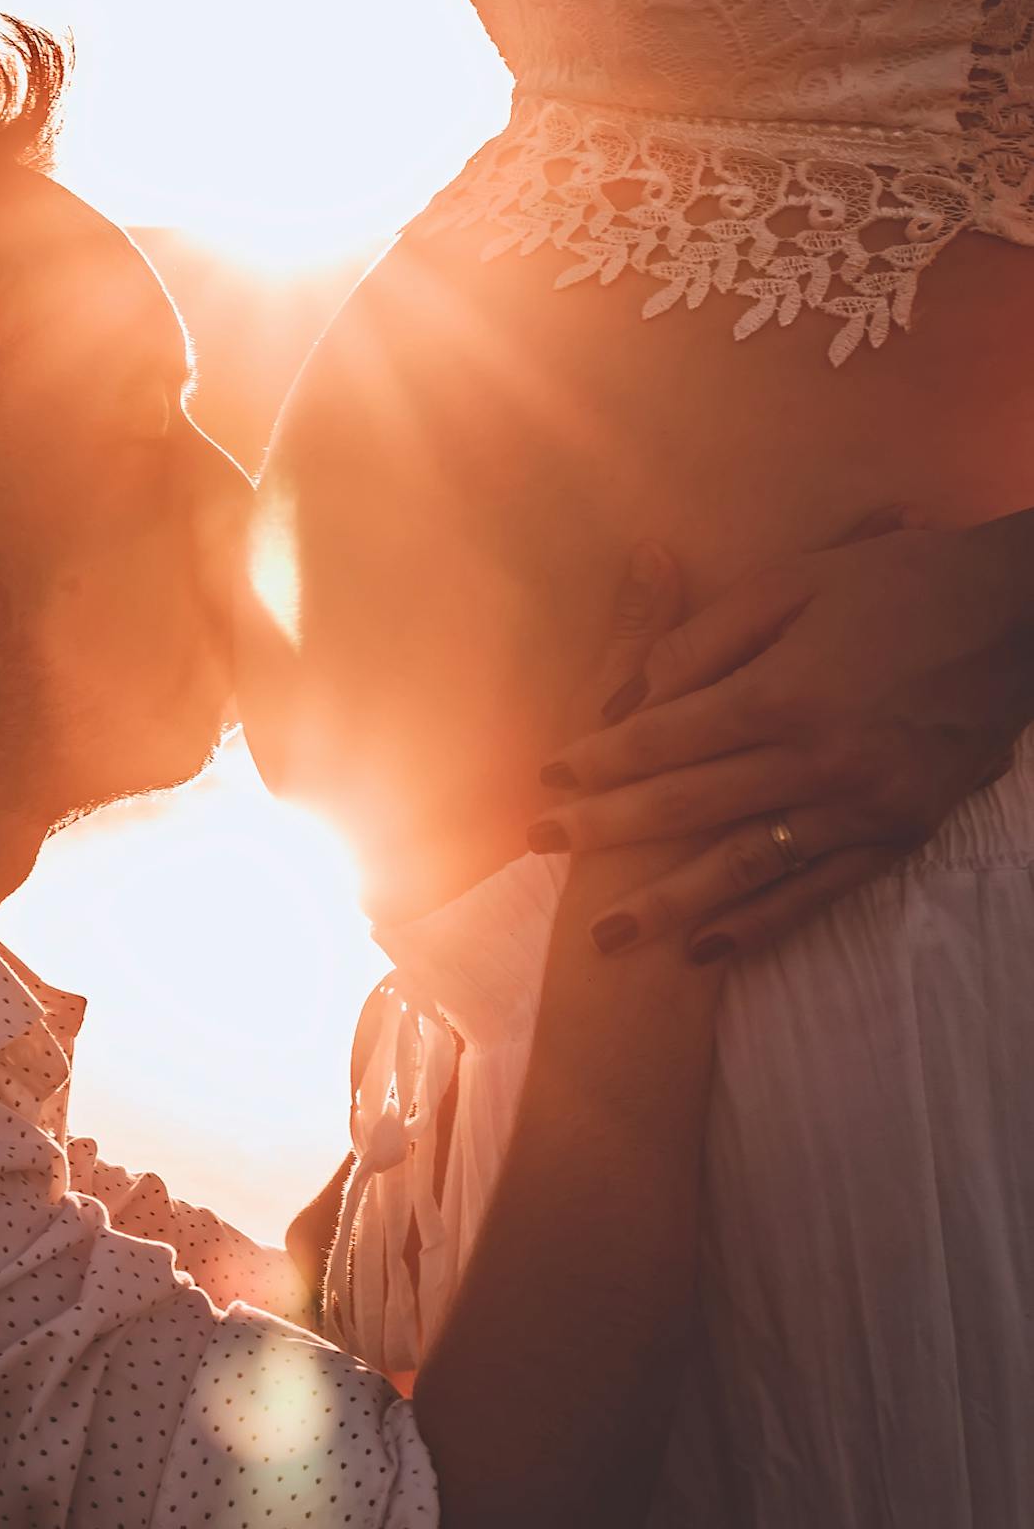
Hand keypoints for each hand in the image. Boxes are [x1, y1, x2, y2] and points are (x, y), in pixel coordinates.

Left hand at [531, 517, 1033, 962]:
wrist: (1022, 614)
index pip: (665, 737)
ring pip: (747, 865)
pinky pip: (820, 891)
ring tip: (609, 936)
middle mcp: (820, 758)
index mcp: (786, 690)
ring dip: (673, 903)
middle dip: (608, 833)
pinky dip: (763, 922)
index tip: (549, 781)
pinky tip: (709, 946)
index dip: (600, 759)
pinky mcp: (902, 831)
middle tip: (544, 853)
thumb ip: (703, 639)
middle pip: (689, 805)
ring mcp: (865, 805)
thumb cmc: (900, 582)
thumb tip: (626, 694)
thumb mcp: (794, 583)